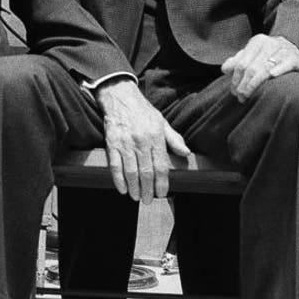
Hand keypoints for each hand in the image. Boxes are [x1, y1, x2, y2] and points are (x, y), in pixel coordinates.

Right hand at [94, 79, 190, 202]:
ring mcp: (125, 143)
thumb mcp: (162, 122)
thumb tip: (186, 153)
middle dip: (148, 190)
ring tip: (137, 197)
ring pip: (131, 172)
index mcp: (156, 136)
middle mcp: (141, 141)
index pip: (161, 166)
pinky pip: (115, 166)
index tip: (162, 193)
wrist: (120, 97)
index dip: (162, 183)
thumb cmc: (143, 112)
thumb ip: (174, 139)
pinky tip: (123, 189)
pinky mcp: (111, 143)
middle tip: (148, 201)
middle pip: (146, 172)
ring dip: (134, 188)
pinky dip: (118, 180)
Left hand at [220, 34, 298, 100]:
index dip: (236, 79)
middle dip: (243, 85)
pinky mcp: (294, 58)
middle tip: (240, 96)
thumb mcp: (254, 55)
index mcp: (257, 42)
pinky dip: (278, 70)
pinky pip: (284, 64)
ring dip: (254, 85)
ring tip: (248, 96)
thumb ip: (239, 61)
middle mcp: (269, 43)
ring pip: (265, 69)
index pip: (241, 63)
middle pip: (251, 68)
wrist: (294, 49)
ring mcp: (282, 50)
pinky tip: (272, 76)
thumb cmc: (270, 55)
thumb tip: (225, 69)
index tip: (234, 91)